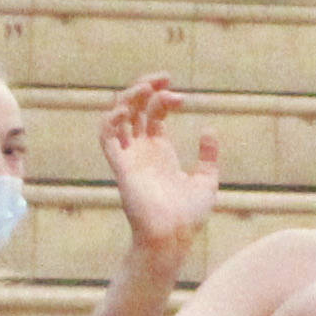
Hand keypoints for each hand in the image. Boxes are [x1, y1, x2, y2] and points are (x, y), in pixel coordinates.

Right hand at [99, 75, 220, 261]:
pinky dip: (112, 119)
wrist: (174, 237)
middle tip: (165, 78)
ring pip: (117, 115)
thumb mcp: (206, 182)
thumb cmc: (189, 217)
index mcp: (159, 151)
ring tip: (148, 87)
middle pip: (133, 107)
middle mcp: (141, 150)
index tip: (182, 98)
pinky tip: (128, 110)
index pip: (152, 113)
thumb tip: (209, 128)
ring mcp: (129, 157)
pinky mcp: (121, 167)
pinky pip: (106, 137)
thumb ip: (208, 156)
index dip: (163, 97)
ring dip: (129, 96)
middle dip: (145, 87)